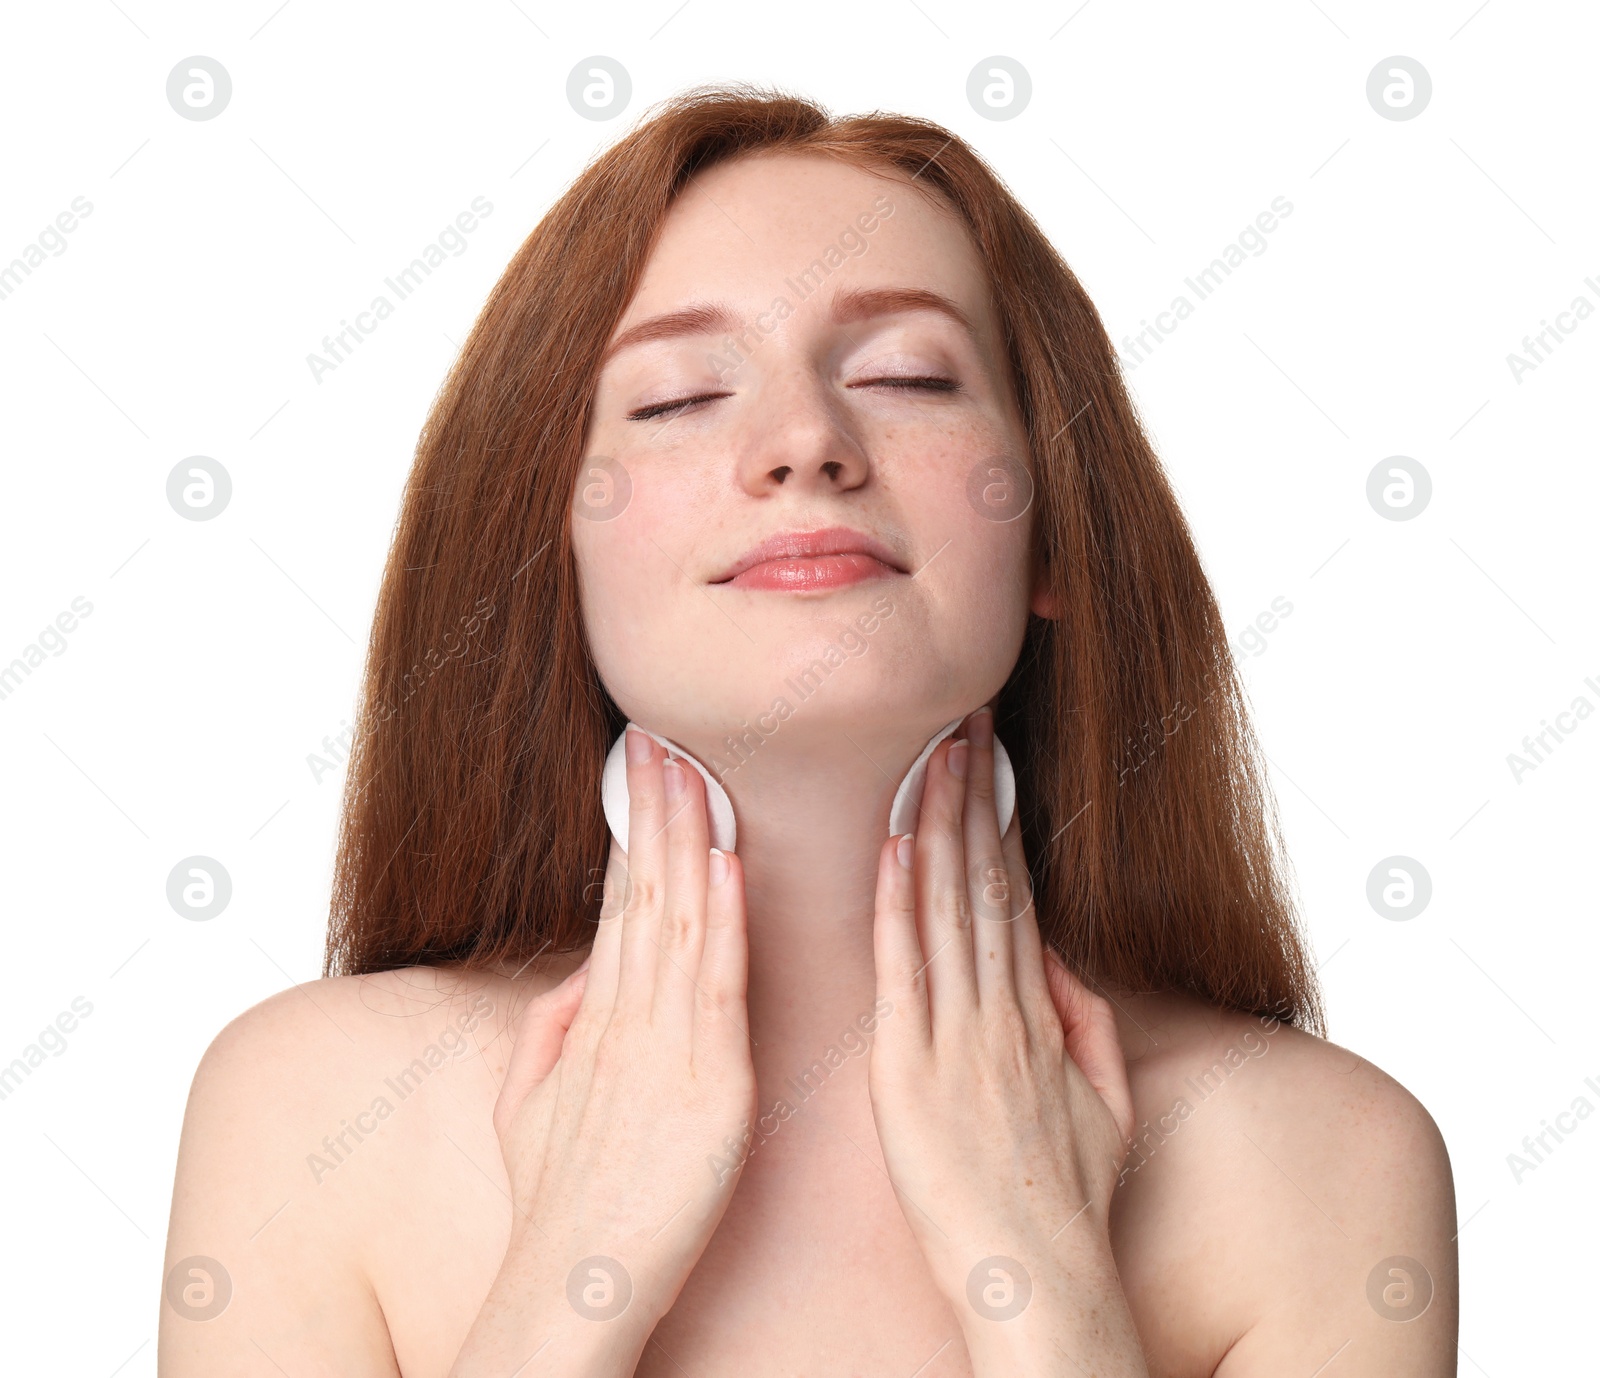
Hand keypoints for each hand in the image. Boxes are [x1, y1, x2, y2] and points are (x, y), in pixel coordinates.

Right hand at [485, 728, 756, 1350]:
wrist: (568, 1284)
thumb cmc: (559, 1204)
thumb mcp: (535, 1106)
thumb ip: (554, 1029)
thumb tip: (581, 971)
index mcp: (599, 1019)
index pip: (621, 904)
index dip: (634, 835)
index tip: (643, 775)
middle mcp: (627, 1017)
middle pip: (643, 893)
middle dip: (652, 811)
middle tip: (660, 738)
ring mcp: (665, 1045)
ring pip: (676, 918)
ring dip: (686, 836)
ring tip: (691, 765)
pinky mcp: (708, 1083)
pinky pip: (715, 985)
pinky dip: (721, 919)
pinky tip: (724, 860)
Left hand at [867, 707, 1143, 1370]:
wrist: (1040, 1278)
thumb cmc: (1068, 1204)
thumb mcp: (1103, 1107)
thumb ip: (1087, 1026)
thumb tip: (1061, 963)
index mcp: (1038, 1017)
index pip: (1014, 899)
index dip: (1001, 828)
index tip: (990, 768)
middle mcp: (1001, 1012)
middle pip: (985, 886)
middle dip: (974, 801)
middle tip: (964, 728)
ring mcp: (956, 1038)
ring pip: (947, 909)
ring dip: (940, 825)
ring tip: (935, 754)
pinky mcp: (909, 1071)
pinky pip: (904, 968)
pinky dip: (899, 901)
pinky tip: (895, 842)